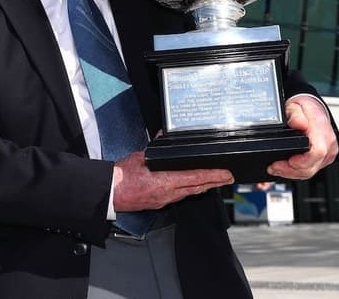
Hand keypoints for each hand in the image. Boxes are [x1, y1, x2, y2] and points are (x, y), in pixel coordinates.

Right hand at [112, 152, 233, 211]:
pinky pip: (180, 196)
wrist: (109, 193)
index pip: (195, 178)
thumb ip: (155, 147)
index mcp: (163, 181)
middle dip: (215, 182)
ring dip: (204, 186)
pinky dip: (191, 189)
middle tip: (228, 177)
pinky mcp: (159, 203)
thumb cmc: (121, 177)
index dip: (213, 176)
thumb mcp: (140, 156)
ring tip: (216, 180)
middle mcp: (167, 193)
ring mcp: (164, 200)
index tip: (225, 173)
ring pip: (190, 193)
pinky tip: (195, 186)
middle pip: (197, 188)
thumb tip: (164, 135)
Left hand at [267, 95, 338, 179]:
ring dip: (292, 173)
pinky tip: (287, 167)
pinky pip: (312, 169)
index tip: (287, 161)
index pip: (317, 152)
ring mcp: (328, 151)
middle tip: (274, 167)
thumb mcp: (295, 105)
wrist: (314, 107)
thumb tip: (298, 123)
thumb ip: (295, 114)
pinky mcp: (325, 157)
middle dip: (290, 170)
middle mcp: (328, 143)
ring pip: (311, 171)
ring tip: (277, 168)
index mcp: (321, 130)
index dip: (301, 162)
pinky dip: (298, 171)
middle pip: (311, 167)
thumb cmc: (305, 107)